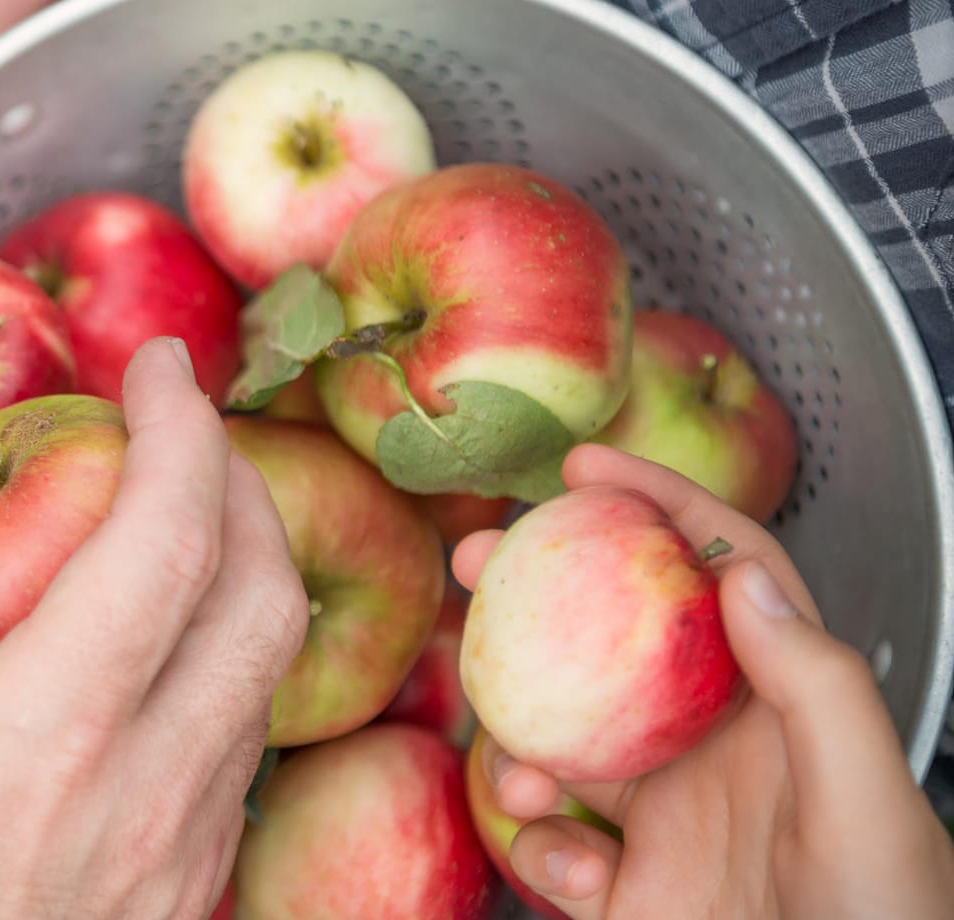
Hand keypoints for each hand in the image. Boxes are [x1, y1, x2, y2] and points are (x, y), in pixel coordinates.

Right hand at [0, 338, 307, 918]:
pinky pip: (231, 765)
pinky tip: (134, 667)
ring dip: (234, 580)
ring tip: (160, 531)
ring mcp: (176, 877)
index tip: (159, 365)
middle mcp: (146, 810)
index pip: (165, 539)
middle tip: (177, 430)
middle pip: (265, 601)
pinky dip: (212, 672)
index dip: (179, 426)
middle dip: (238, 484)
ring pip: (262, 687)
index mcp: (43, 749)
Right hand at [460, 444, 953, 918]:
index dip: (660, 507)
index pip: (722, 575)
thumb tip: (741, 577)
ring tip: (527, 777)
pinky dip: (539, 848)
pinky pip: (550, 841)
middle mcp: (717, 747)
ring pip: (561, 736)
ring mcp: (666, 815)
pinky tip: (573, 873)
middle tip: (478, 559)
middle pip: (613, 636)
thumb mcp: (871, 813)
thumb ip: (817, 689)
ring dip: (521, 745)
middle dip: (543, 592)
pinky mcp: (627, 886)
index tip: (582, 471)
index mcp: (786, 708)